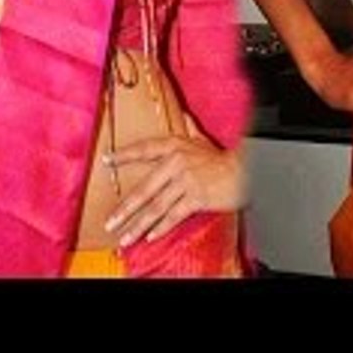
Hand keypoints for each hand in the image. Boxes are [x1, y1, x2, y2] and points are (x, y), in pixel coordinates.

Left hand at [103, 115, 244, 248]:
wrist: (245, 170)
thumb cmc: (222, 157)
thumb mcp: (203, 140)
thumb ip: (190, 128)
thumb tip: (184, 114)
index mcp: (174, 146)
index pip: (143, 150)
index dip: (124, 155)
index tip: (106, 161)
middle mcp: (176, 162)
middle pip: (144, 189)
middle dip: (125, 209)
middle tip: (109, 222)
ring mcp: (186, 180)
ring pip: (156, 206)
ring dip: (138, 225)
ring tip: (125, 237)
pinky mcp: (197, 197)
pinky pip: (174, 215)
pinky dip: (161, 227)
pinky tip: (149, 237)